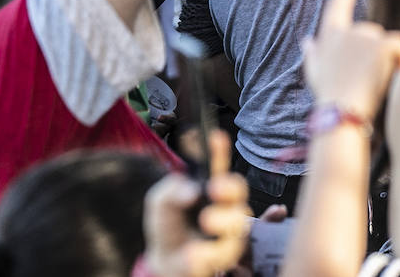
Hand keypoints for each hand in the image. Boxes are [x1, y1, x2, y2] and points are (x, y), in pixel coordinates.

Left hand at [143, 130, 250, 276]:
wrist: (165, 261)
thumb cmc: (168, 226)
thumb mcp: (160, 203)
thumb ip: (170, 191)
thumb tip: (190, 190)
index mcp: (209, 188)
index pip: (218, 166)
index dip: (219, 151)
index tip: (215, 138)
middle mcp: (225, 207)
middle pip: (238, 192)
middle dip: (230, 188)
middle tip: (215, 188)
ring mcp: (229, 232)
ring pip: (238, 226)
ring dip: (223, 224)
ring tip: (206, 221)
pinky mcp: (226, 258)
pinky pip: (235, 255)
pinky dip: (216, 253)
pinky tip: (203, 251)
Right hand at [304, 0, 399, 119]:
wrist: (342, 111)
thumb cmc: (328, 95)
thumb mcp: (314, 73)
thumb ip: (313, 54)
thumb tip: (307, 41)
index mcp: (329, 34)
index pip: (338, 5)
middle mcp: (348, 29)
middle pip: (371, 34)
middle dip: (373, 55)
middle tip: (364, 81)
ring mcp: (365, 35)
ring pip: (386, 43)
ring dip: (386, 60)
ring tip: (372, 84)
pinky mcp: (382, 45)